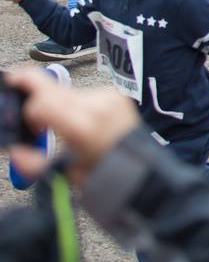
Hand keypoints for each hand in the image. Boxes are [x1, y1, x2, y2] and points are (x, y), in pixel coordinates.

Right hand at [5, 68, 139, 187]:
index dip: (28, 112)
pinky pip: (84, 93)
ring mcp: (108, 96)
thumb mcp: (65, 172)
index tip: (31, 128)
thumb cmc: (104, 173)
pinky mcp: (115, 93)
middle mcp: (96, 104)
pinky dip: (75, 104)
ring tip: (64, 125)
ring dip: (57, 103)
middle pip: (52, 88)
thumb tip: (14, 150)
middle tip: (16, 88)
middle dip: (32, 91)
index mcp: (83, 125)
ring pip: (66, 91)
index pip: (42, 102)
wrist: (141, 166)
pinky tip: (82, 120)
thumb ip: (34, 162)